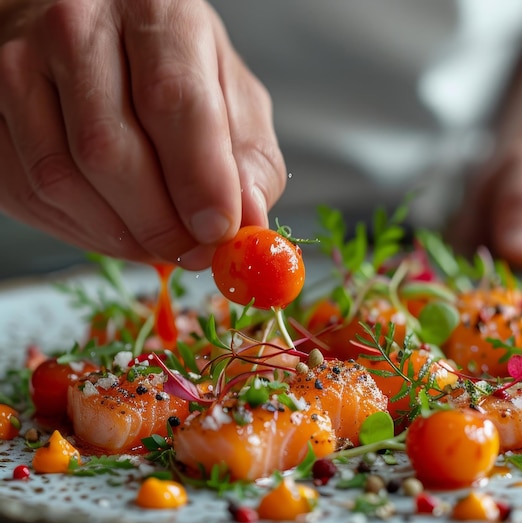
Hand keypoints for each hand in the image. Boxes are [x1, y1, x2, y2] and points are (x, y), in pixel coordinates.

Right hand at [0, 0, 285, 269]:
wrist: (91, 37)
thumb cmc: (171, 68)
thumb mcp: (230, 97)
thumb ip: (249, 158)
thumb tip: (250, 219)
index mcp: (154, 9)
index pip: (173, 100)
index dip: (198, 180)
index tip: (218, 232)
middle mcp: (76, 26)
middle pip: (109, 151)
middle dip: (159, 224)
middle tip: (192, 252)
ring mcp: (18, 65)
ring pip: (62, 181)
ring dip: (120, 234)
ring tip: (159, 240)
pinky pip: (30, 194)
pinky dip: (82, 230)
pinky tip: (115, 224)